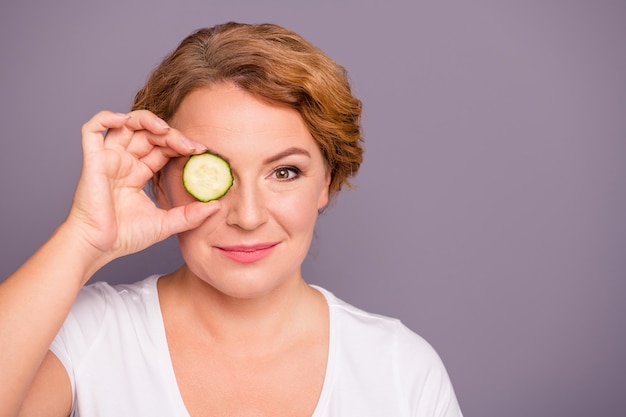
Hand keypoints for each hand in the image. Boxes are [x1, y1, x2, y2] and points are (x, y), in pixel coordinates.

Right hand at [65, 110, 218, 265]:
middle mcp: (123, 162)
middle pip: (149, 134)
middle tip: (191, 147)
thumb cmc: (125, 237)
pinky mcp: (92, 159)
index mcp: (138, 174)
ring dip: (147, 120)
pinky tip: (125, 120)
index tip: (201, 151)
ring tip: (166, 130)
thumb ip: (190, 215)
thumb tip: (216, 206)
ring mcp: (108, 159)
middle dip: (172, 135)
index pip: (162, 149)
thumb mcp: (166, 224)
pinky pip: (92, 129)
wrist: (98, 247)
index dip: (180, 144)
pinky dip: (106, 117)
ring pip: (126, 124)